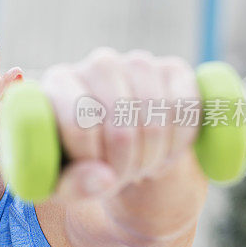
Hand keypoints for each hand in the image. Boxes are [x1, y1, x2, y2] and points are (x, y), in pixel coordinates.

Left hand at [40, 47, 204, 205]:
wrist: (117, 146)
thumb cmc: (79, 161)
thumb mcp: (64, 181)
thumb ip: (74, 184)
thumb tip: (104, 179)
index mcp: (59, 82)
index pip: (80, 124)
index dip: (93, 163)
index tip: (96, 178)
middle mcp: (97, 64)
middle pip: (121, 128)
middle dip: (125, 166)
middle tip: (122, 179)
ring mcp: (136, 62)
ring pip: (156, 118)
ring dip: (153, 157)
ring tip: (140, 168)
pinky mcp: (173, 68)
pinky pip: (186, 107)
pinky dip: (180, 142)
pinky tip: (164, 154)